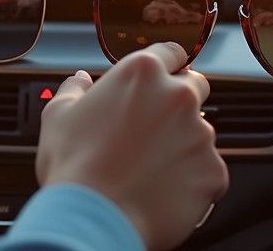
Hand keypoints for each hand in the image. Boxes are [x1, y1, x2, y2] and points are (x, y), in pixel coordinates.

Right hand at [36, 43, 227, 250]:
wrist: (94, 219)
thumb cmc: (73, 167)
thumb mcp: (59, 116)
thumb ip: (74, 89)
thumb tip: (80, 80)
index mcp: (143, 73)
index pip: (171, 53)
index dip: (165, 67)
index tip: (158, 83)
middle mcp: (178, 96)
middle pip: (195, 87)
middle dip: (178, 103)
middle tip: (151, 129)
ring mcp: (201, 134)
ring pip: (200, 132)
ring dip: (183, 143)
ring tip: (150, 168)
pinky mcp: (213, 171)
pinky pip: (208, 170)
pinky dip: (191, 179)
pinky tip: (163, 190)